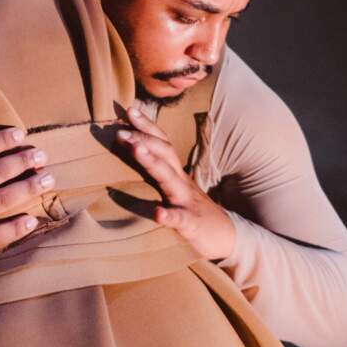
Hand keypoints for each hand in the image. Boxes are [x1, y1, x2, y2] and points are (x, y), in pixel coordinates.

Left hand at [115, 102, 235, 261]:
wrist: (226, 237)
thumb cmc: (192, 210)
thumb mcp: (174, 188)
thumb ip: (158, 172)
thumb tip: (133, 155)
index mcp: (175, 173)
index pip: (161, 143)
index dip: (147, 126)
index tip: (128, 109)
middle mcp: (181, 182)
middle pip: (164, 153)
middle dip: (143, 139)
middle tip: (120, 130)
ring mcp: (186, 202)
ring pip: (169, 179)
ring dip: (152, 163)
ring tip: (136, 150)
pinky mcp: (191, 225)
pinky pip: (180, 219)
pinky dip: (169, 215)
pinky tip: (158, 213)